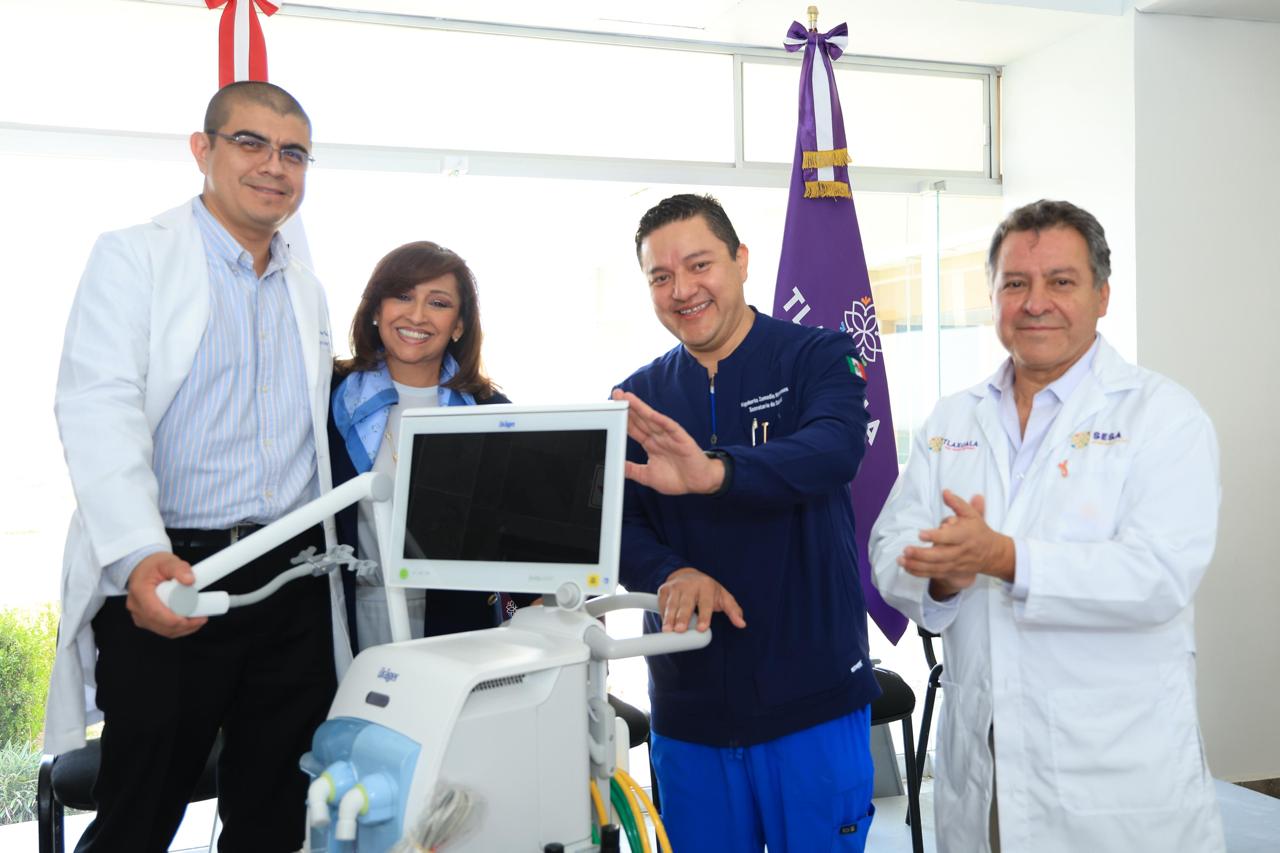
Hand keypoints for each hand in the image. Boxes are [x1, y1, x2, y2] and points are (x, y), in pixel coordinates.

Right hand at [126, 552, 207, 637]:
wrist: (143, 568)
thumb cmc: (154, 565)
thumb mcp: (168, 561)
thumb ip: (179, 568)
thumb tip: (190, 580)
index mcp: (139, 591)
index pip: (155, 612)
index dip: (174, 619)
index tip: (193, 618)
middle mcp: (136, 606)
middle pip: (160, 624)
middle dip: (183, 625)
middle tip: (201, 618)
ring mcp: (139, 615)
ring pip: (162, 630)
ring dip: (182, 629)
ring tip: (199, 620)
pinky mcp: (145, 620)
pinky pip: (162, 629)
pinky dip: (177, 629)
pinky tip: (190, 624)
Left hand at [612, 389, 725, 495]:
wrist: (699, 483)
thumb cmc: (677, 478)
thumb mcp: (647, 476)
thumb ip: (632, 470)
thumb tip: (616, 466)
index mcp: (651, 444)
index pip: (634, 428)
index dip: (622, 418)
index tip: (610, 409)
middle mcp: (658, 437)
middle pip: (640, 419)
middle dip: (627, 406)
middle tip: (615, 394)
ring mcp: (669, 436)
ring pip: (651, 419)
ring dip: (639, 407)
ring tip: (626, 396)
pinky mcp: (681, 438)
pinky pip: (668, 426)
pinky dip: (659, 419)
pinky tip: (648, 411)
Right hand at [657, 567, 746, 632]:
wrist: (687, 574)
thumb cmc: (708, 590)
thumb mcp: (723, 597)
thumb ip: (733, 610)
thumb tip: (741, 623)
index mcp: (706, 586)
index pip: (705, 602)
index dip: (704, 616)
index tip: (701, 628)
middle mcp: (689, 585)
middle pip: (686, 603)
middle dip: (682, 617)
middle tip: (680, 630)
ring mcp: (675, 587)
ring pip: (672, 604)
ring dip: (669, 617)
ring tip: (667, 630)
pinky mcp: (664, 590)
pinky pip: (662, 604)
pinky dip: (662, 614)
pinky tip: (664, 624)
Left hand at [899, 490, 1015, 586]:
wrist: (992, 553)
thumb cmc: (978, 530)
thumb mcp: (972, 514)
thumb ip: (957, 503)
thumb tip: (944, 492)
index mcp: (965, 536)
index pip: (950, 537)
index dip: (935, 536)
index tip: (920, 534)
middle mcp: (960, 552)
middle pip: (940, 556)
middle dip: (922, 554)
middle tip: (906, 549)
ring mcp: (956, 564)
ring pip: (935, 567)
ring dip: (917, 565)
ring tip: (901, 560)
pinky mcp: (951, 571)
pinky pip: (934, 574)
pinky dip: (920, 573)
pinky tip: (907, 568)